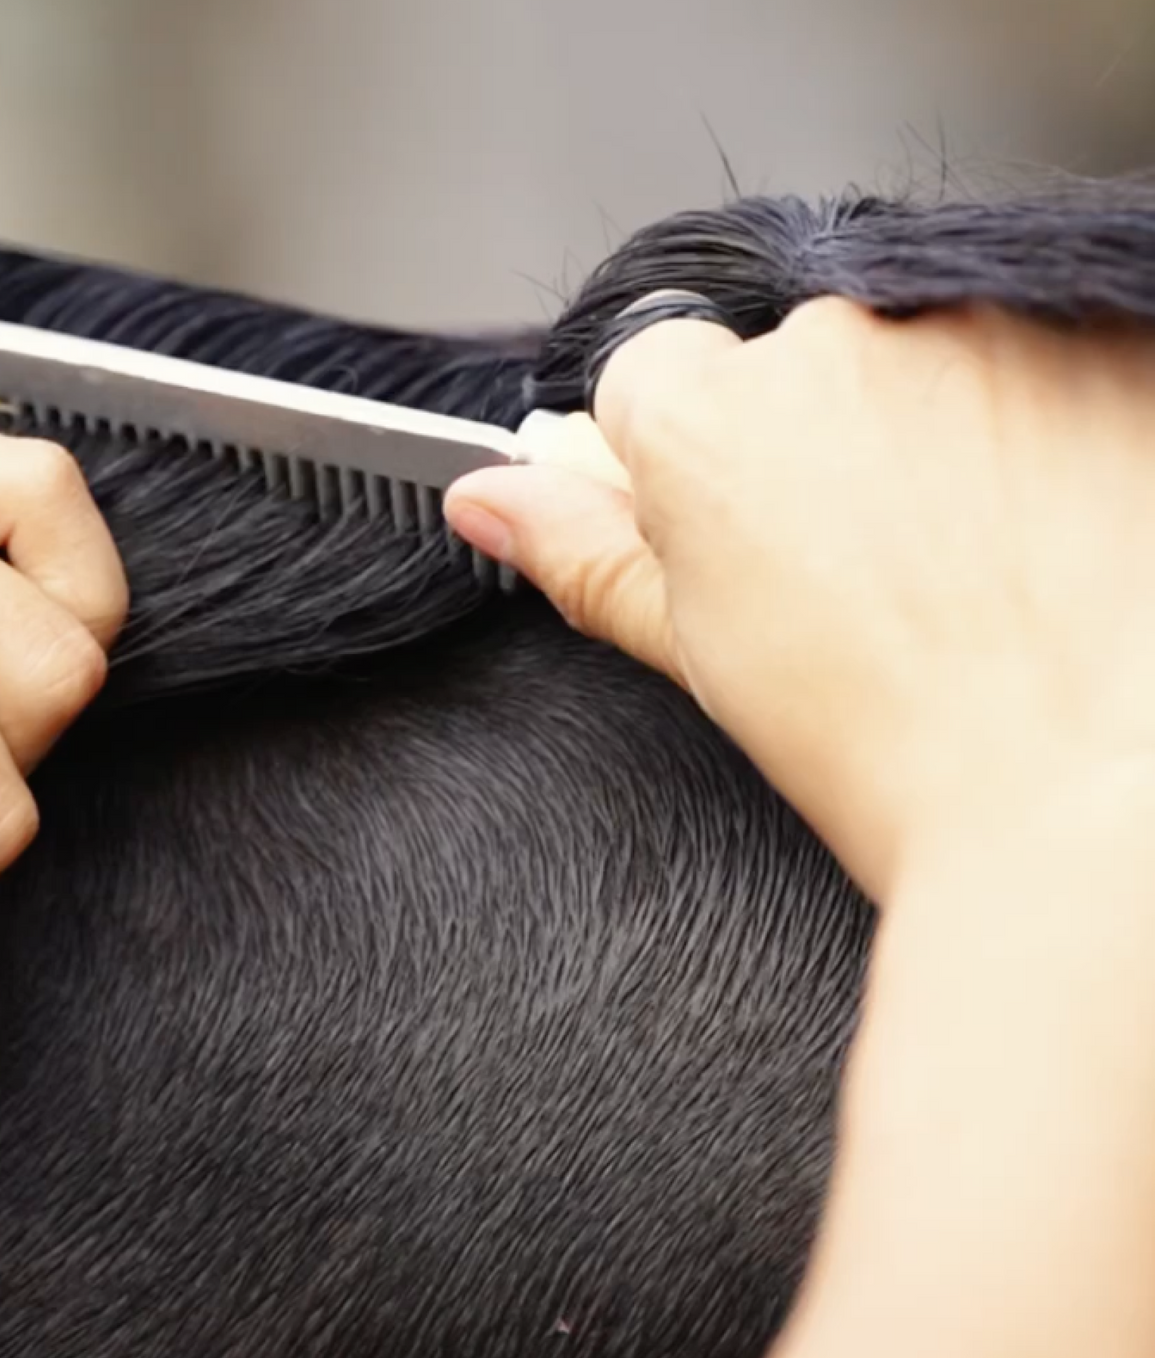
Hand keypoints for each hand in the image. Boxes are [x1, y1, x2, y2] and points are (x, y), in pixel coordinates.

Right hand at [447, 298, 1154, 900]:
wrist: (1088, 803)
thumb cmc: (896, 752)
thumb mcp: (705, 659)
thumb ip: (587, 555)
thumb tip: (489, 500)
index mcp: (710, 421)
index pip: (652, 378)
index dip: (683, 462)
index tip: (733, 528)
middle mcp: (835, 342)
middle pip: (791, 360)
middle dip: (812, 441)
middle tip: (863, 567)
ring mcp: (981, 329)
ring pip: (920, 357)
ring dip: (933, 431)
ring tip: (972, 566)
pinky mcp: (1104, 340)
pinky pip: (1044, 359)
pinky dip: (1043, 426)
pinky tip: (1056, 534)